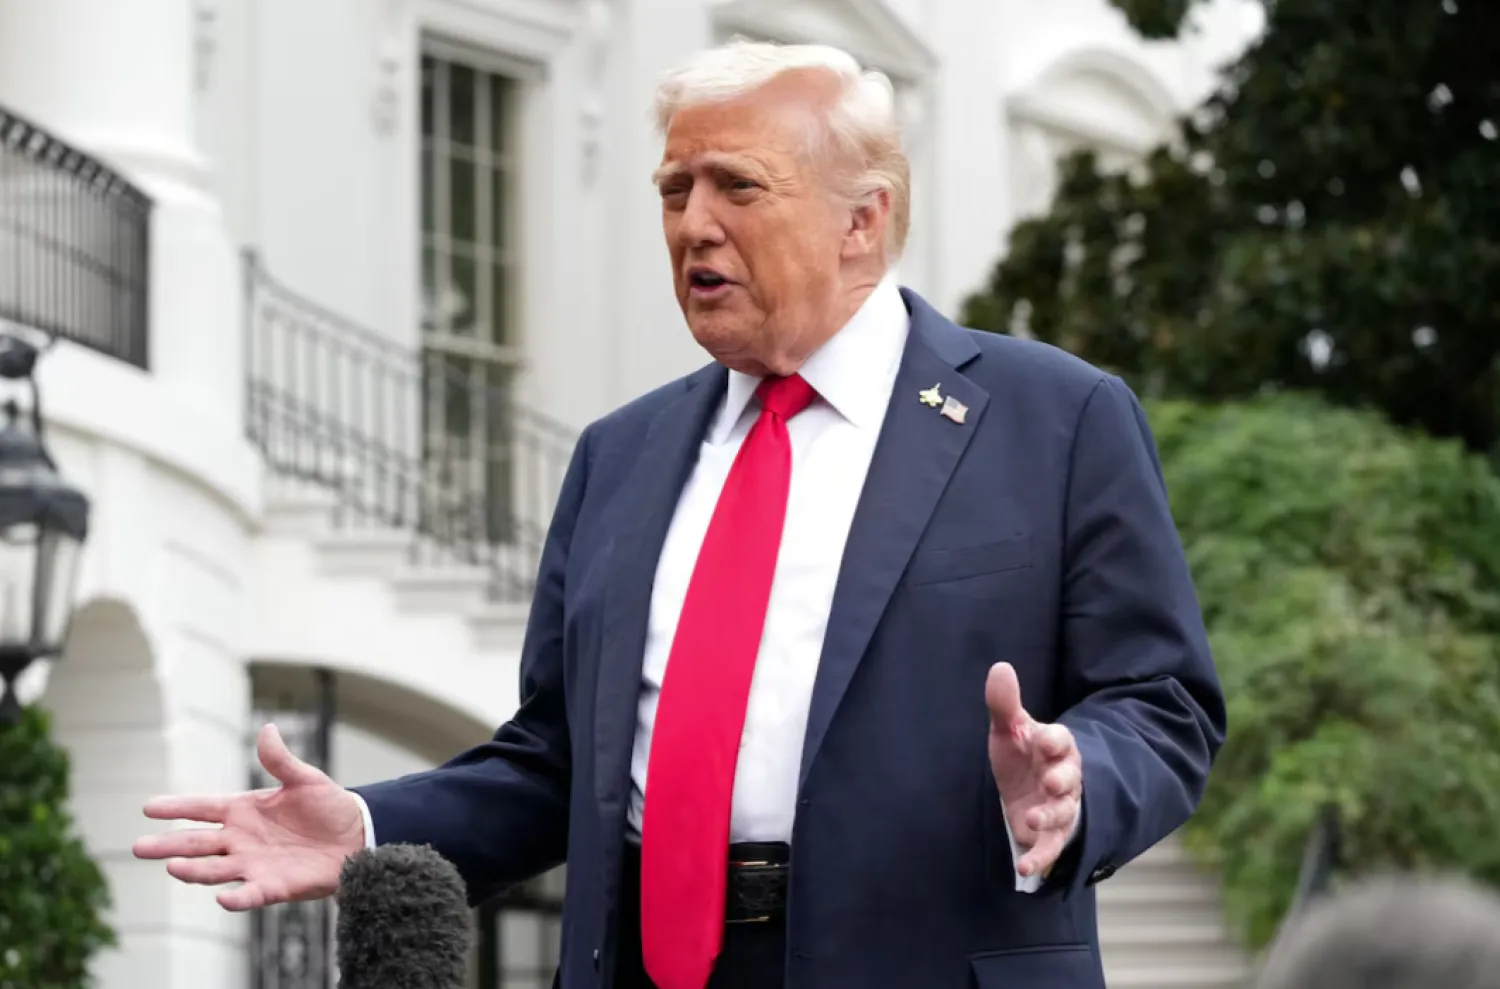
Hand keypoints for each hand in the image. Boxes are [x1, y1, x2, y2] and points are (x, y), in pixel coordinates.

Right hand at [132, 724, 364, 910]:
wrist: (357, 835)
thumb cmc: (327, 806)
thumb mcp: (305, 778)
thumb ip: (281, 760)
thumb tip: (267, 729)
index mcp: (243, 810)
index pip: (202, 808)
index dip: (176, 808)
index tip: (147, 807)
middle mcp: (240, 839)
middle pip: (197, 843)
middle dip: (168, 846)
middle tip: (138, 847)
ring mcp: (253, 864)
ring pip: (214, 870)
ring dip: (194, 870)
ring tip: (173, 867)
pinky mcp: (273, 886)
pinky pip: (249, 894)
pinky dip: (236, 898)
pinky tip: (221, 898)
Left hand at [986, 662, 1081, 879]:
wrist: (1026, 788)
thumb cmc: (1022, 755)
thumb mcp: (1010, 729)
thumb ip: (1004, 704)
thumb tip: (999, 667)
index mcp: (1056, 746)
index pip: (1062, 740)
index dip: (1055, 740)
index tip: (1044, 741)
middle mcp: (1065, 776)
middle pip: (1070, 777)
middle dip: (1062, 779)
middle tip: (1051, 782)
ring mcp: (1061, 806)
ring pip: (1064, 811)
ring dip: (1050, 815)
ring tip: (1032, 817)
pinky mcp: (1052, 833)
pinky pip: (1052, 846)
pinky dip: (1040, 857)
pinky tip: (1025, 867)